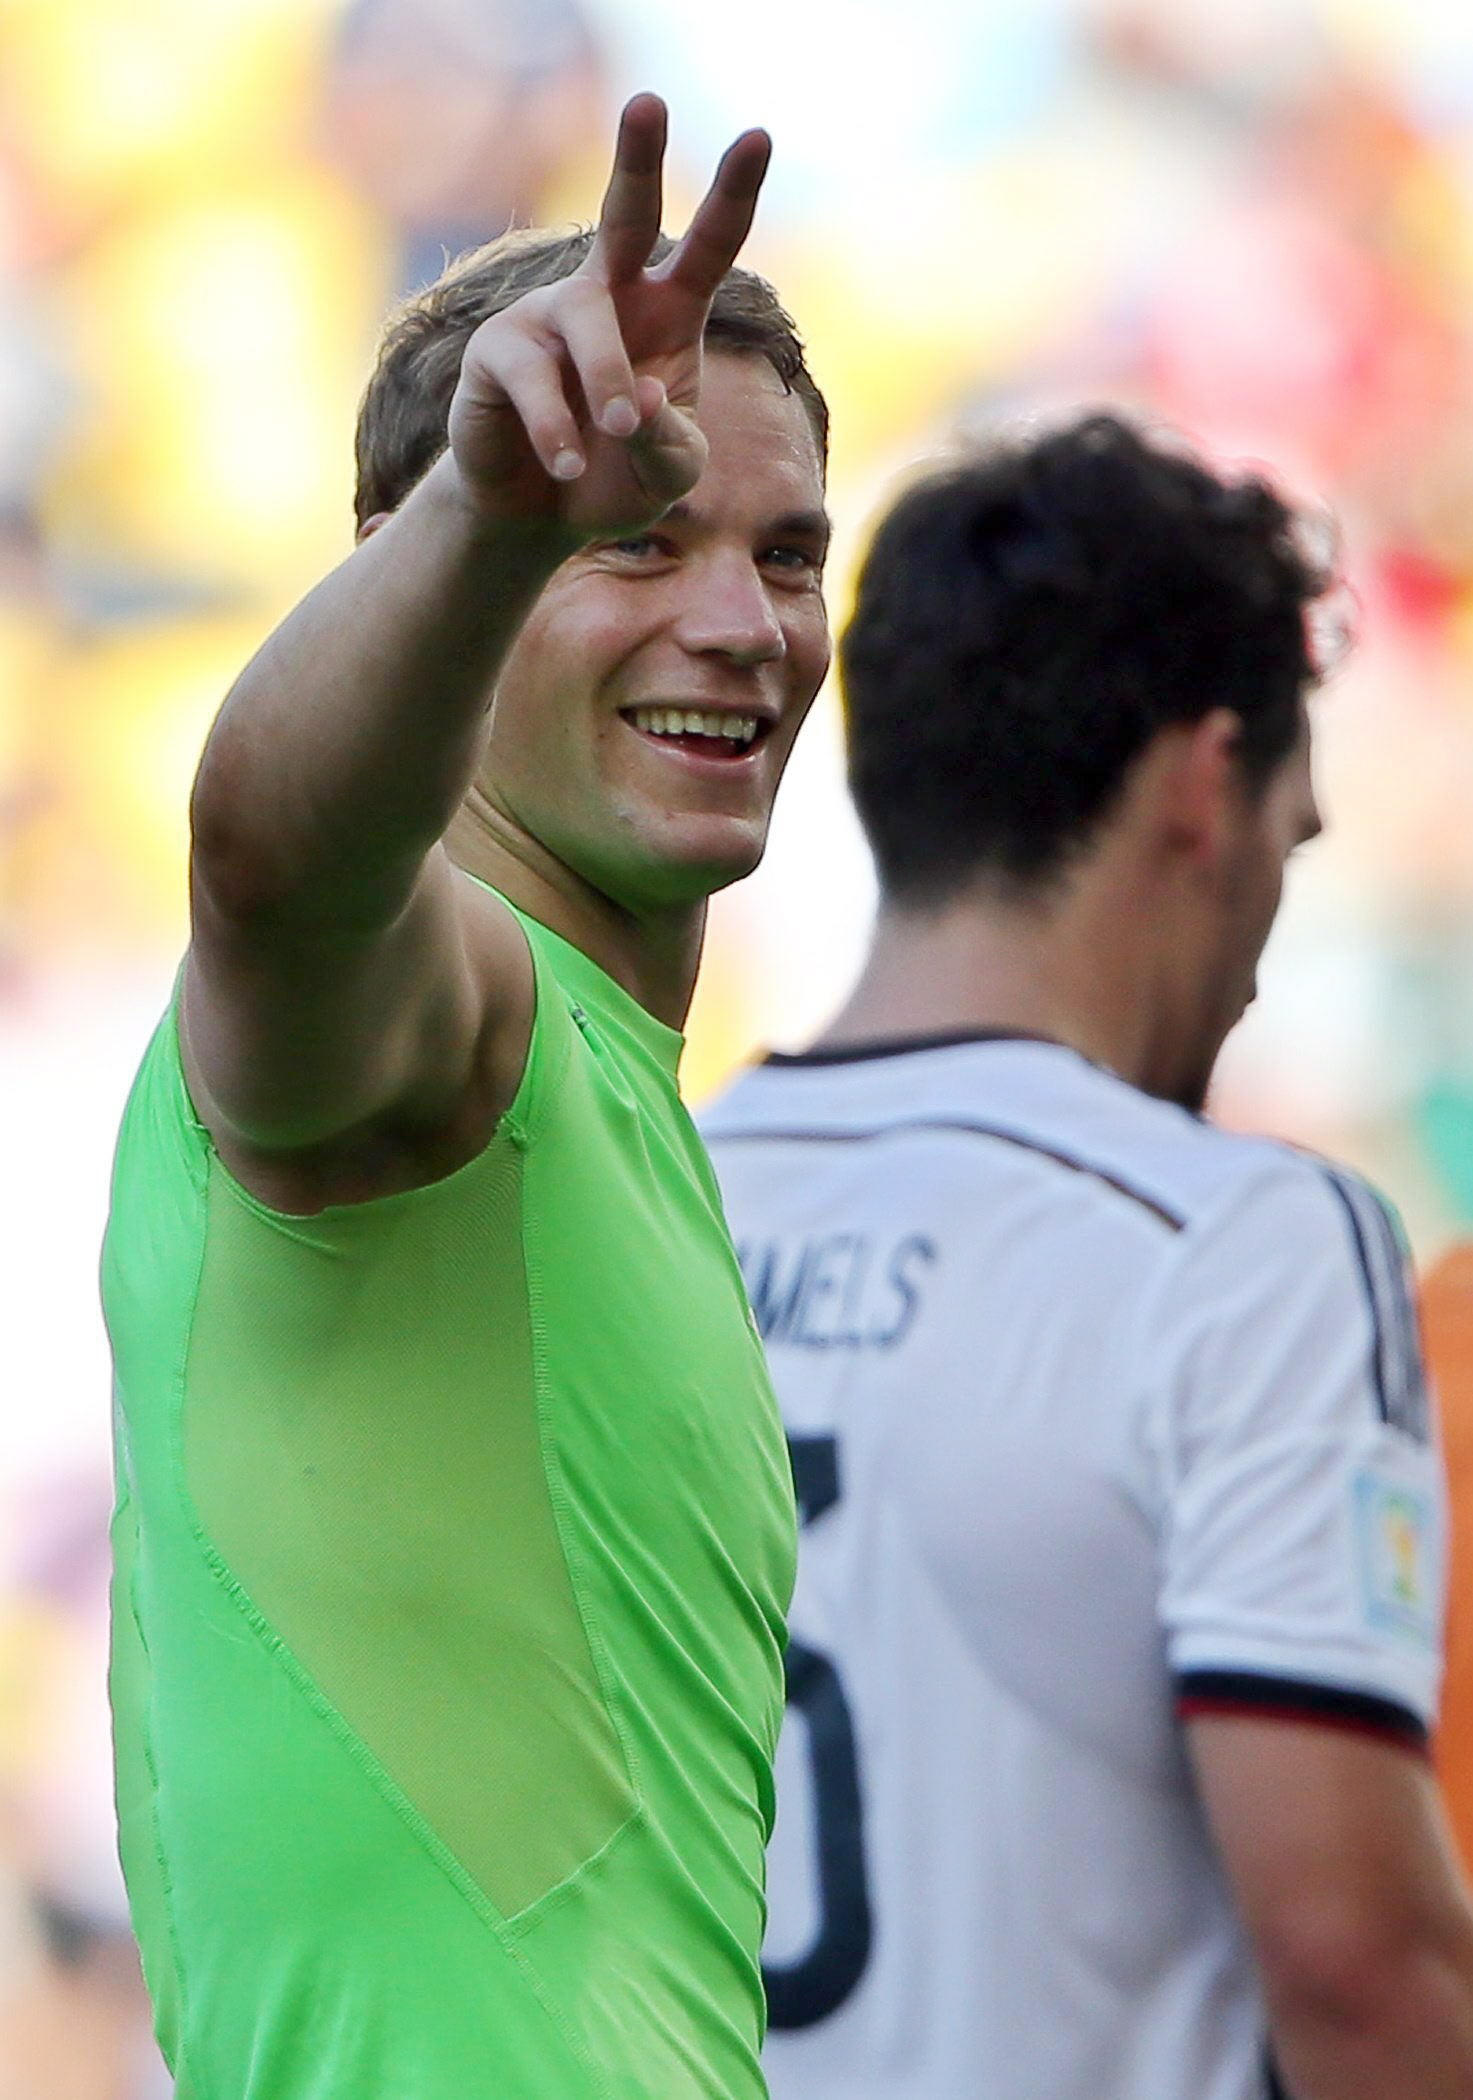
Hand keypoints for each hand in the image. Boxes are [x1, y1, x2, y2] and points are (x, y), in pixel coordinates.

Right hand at [445, 93, 771, 538]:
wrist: (540, 514)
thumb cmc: (617, 477)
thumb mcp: (666, 475)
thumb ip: (668, 444)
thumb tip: (637, 398)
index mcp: (669, 311)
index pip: (709, 247)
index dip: (733, 194)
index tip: (758, 135)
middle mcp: (609, 295)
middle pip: (628, 216)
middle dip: (638, 159)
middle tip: (649, 102)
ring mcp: (548, 315)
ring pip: (588, 323)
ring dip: (608, 378)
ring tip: (617, 429)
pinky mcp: (498, 351)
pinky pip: (534, 380)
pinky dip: (558, 429)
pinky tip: (567, 464)